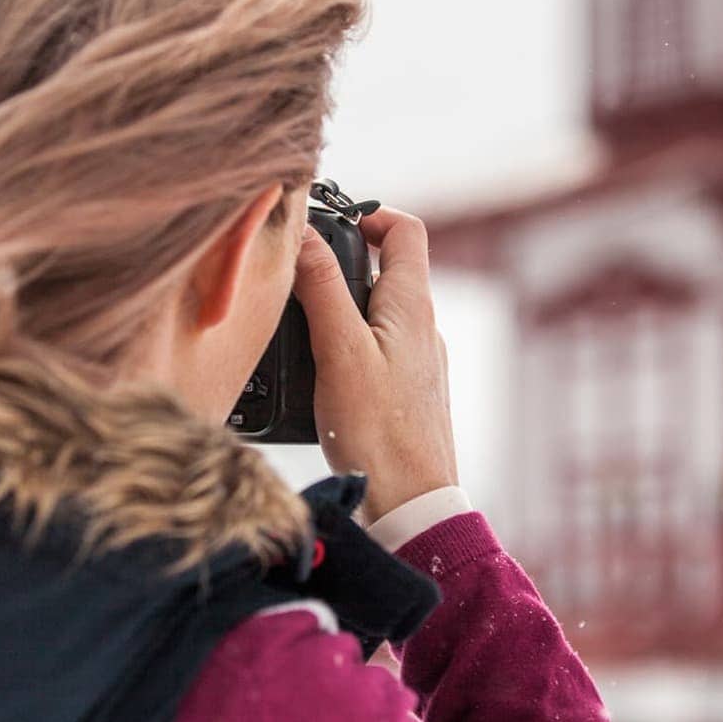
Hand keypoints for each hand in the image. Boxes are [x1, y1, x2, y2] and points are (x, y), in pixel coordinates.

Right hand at [291, 205, 459, 524]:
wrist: (411, 506)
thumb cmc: (379, 432)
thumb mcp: (339, 351)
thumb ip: (321, 288)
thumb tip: (304, 232)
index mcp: (413, 306)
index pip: (405, 230)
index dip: (369, 215)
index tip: (328, 222)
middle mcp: (423, 328)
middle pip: (389, 268)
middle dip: (344, 258)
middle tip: (299, 268)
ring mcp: (419, 362)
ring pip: (380, 310)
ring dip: (342, 303)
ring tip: (299, 317)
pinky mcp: (407, 393)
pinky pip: (377, 347)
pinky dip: (348, 341)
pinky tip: (319, 368)